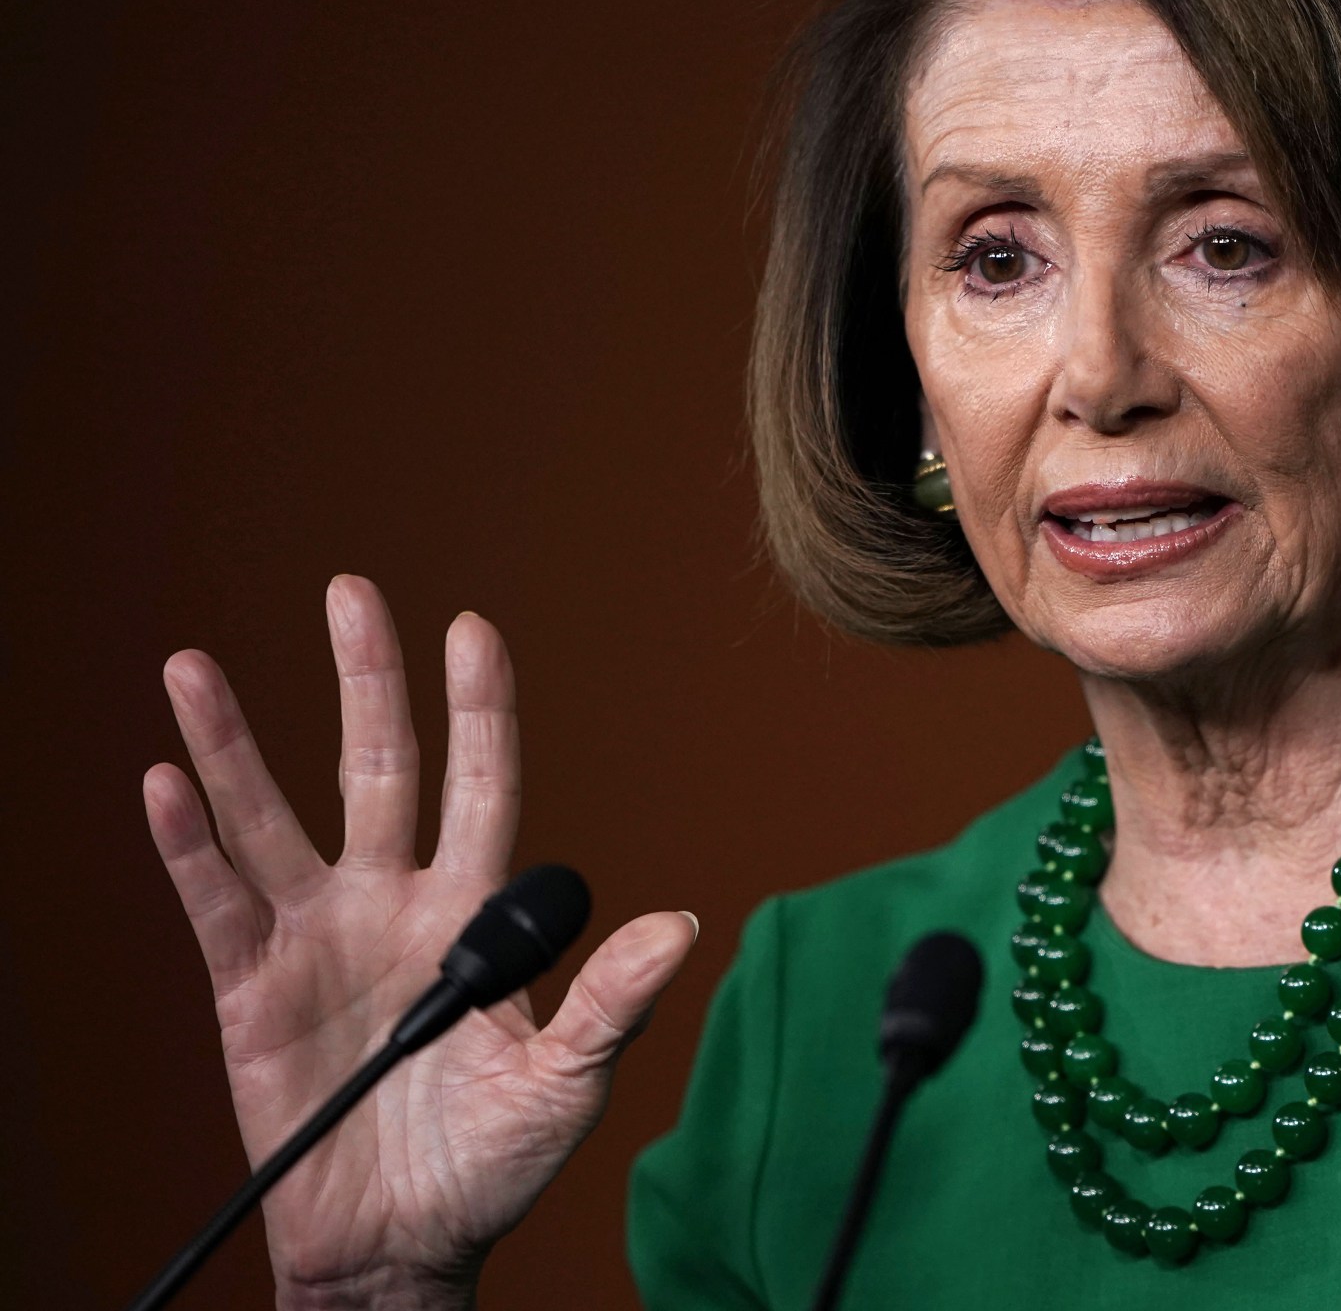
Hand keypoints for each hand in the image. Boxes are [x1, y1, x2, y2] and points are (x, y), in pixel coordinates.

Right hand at [143, 575, 696, 1308]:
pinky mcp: (250, 990)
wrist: (402, 1246)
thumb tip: (682, 926)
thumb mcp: (566, 1085)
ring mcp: (317, 940)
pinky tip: (163, 781)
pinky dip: (186, 844)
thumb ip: (612, 1004)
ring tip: (194, 664)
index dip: (478, 712)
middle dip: (364, 681)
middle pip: (377, 770)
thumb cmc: (492, 1165)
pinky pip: (214, 902)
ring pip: (271, 818)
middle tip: (350, 590)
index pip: (481, 788)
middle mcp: (391, 906)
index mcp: (472, 916)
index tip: (472, 630)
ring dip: (233, 743)